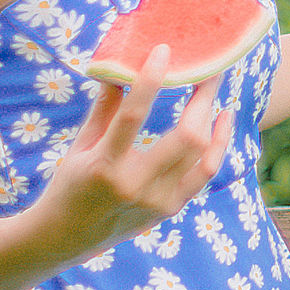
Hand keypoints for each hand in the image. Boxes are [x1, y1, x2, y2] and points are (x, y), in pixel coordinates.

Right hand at [41, 50, 232, 260]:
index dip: (150, 81)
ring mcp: (157, 202)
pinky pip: (203, 173)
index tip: (163, 51)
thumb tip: (119, 64)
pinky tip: (223, 119)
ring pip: (201, 154)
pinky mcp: (169, 210)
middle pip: (186, 137)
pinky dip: (217, 145)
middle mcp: (135, 186)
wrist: (66, 238)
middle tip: (209, 68)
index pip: (132, 116)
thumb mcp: (79, 145)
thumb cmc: (69, 184)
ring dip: (213, 118)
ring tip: (215, 88)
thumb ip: (104, 107)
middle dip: (202, 99)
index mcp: (105, 165)